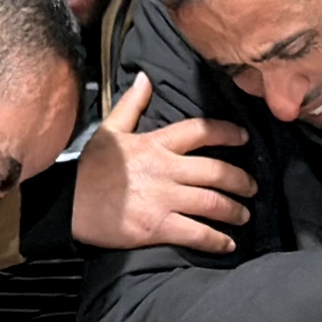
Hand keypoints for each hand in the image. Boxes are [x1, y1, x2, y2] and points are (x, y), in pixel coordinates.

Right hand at [73, 73, 256, 252]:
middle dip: (241, 181)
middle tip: (252, 188)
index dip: (227, 132)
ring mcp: (163, 199)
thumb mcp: (109, 131)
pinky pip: (197, 232)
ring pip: (213, 203)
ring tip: (244, 216)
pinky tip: (228, 244)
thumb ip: (131, 105)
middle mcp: (166, 169)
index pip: (201, 131)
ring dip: (235, 211)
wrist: (69, 206)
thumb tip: (145, 77)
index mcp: (156, 144)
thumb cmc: (90, 170)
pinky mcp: (158, 226)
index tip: (244, 139)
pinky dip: (217, 240)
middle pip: (217, 171)